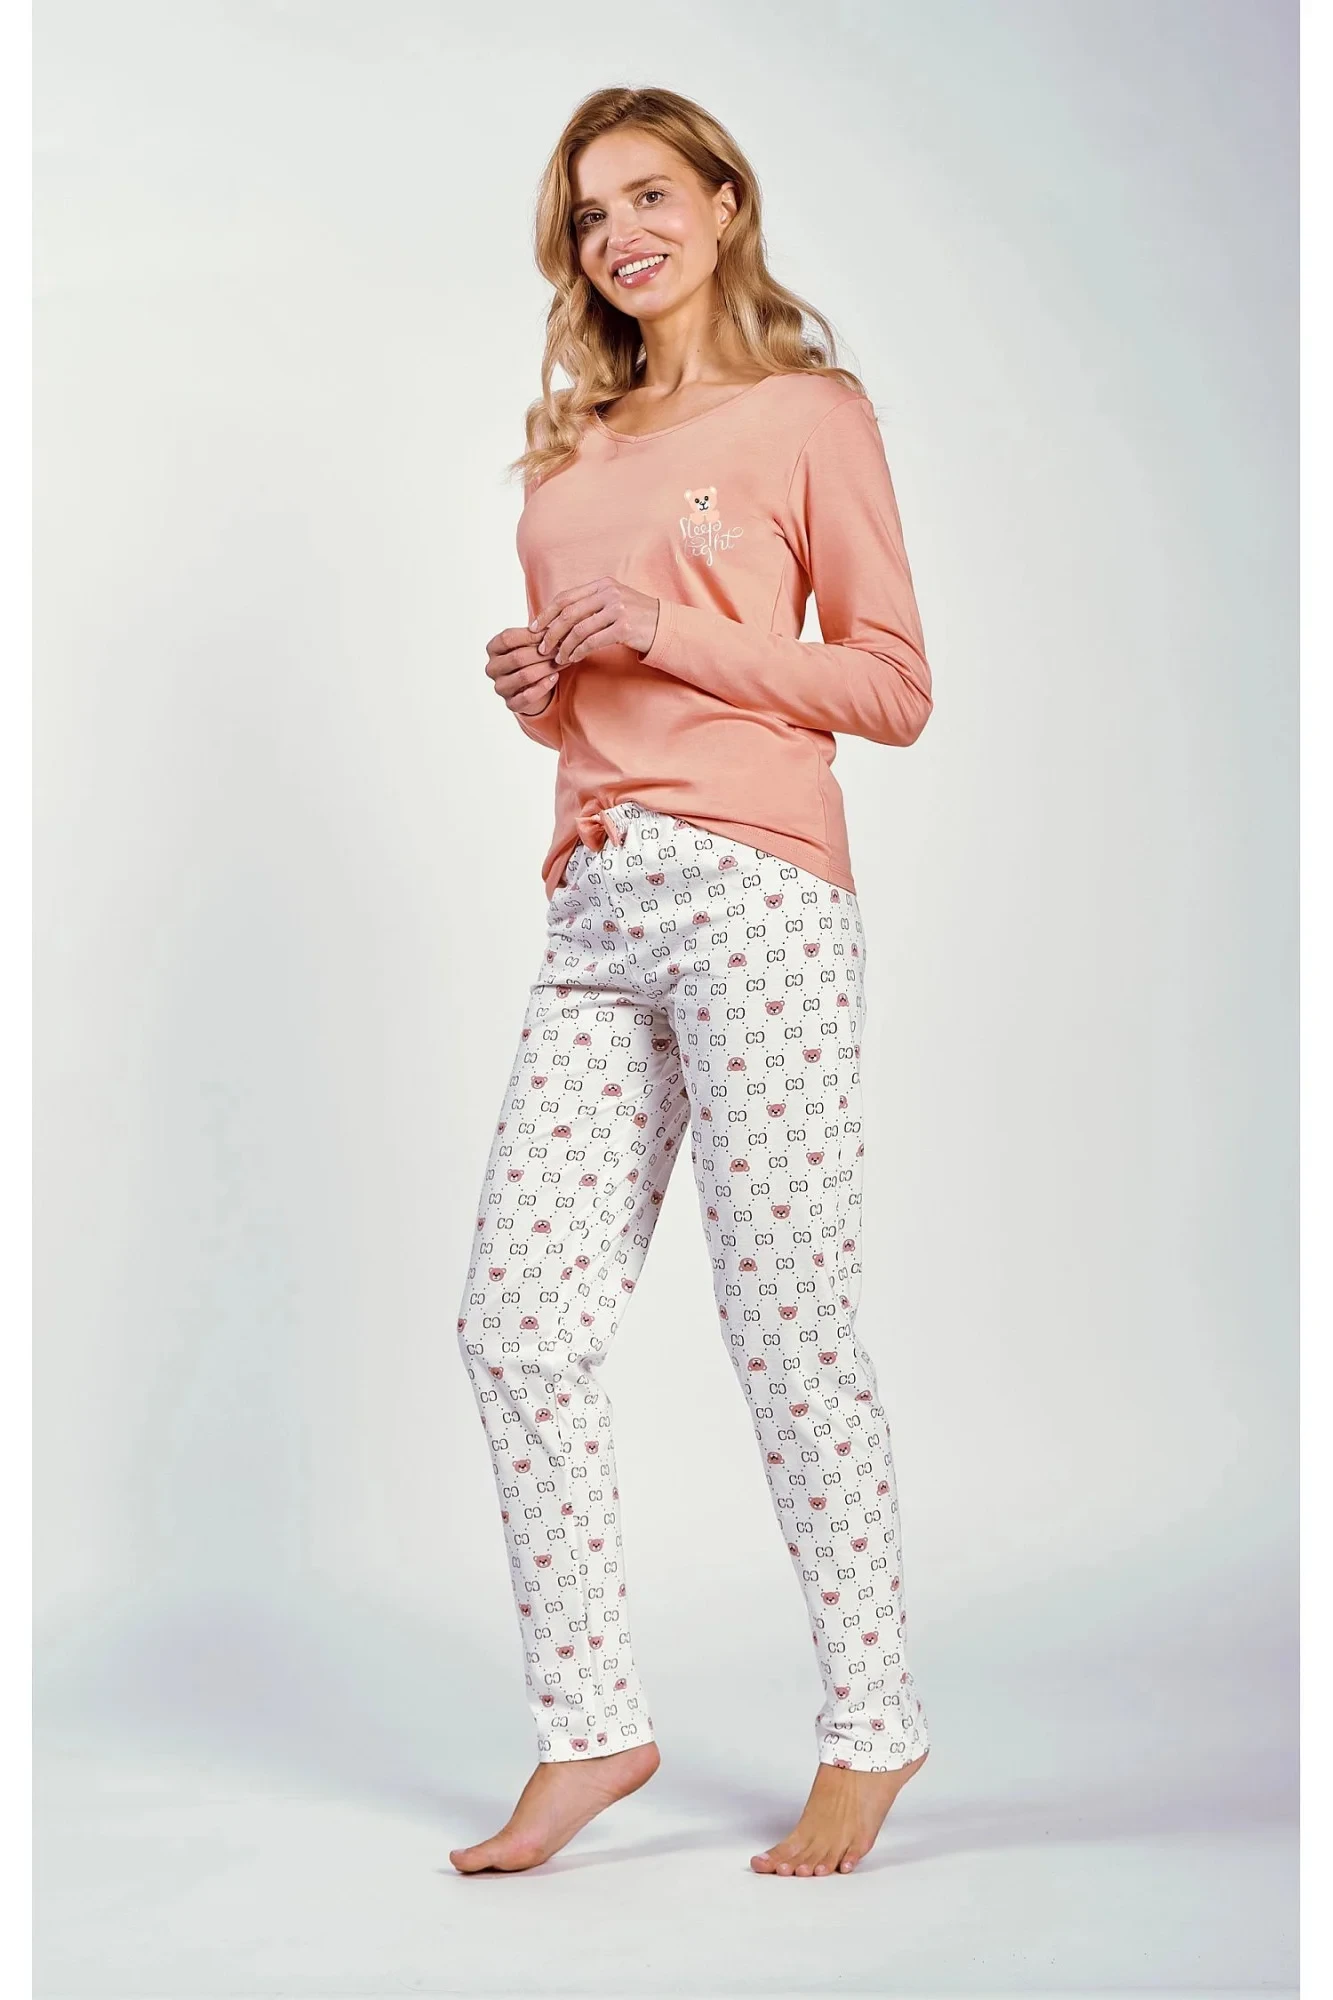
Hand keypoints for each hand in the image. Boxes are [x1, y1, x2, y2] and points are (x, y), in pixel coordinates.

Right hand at [485, 626, 561, 715]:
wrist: (532, 687)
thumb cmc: (530, 659)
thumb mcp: (530, 644)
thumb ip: (535, 636)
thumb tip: (550, 629)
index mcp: (493, 649)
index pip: (507, 638)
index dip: (529, 635)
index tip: (549, 633)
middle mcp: (492, 668)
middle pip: (516, 658)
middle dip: (542, 653)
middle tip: (560, 649)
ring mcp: (500, 687)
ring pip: (524, 676)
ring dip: (546, 668)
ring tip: (561, 662)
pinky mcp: (511, 703)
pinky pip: (528, 696)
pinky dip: (544, 686)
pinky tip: (554, 677)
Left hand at [528, 576, 659, 664]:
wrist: (665, 626)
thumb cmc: (636, 617)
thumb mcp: (614, 602)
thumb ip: (591, 604)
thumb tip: (560, 617)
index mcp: (602, 585)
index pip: (566, 597)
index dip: (547, 613)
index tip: (534, 627)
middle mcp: (609, 593)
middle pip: (568, 613)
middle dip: (551, 632)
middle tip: (542, 647)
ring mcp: (617, 610)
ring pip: (579, 630)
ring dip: (564, 646)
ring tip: (558, 658)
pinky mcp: (624, 628)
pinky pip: (592, 642)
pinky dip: (578, 652)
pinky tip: (573, 659)